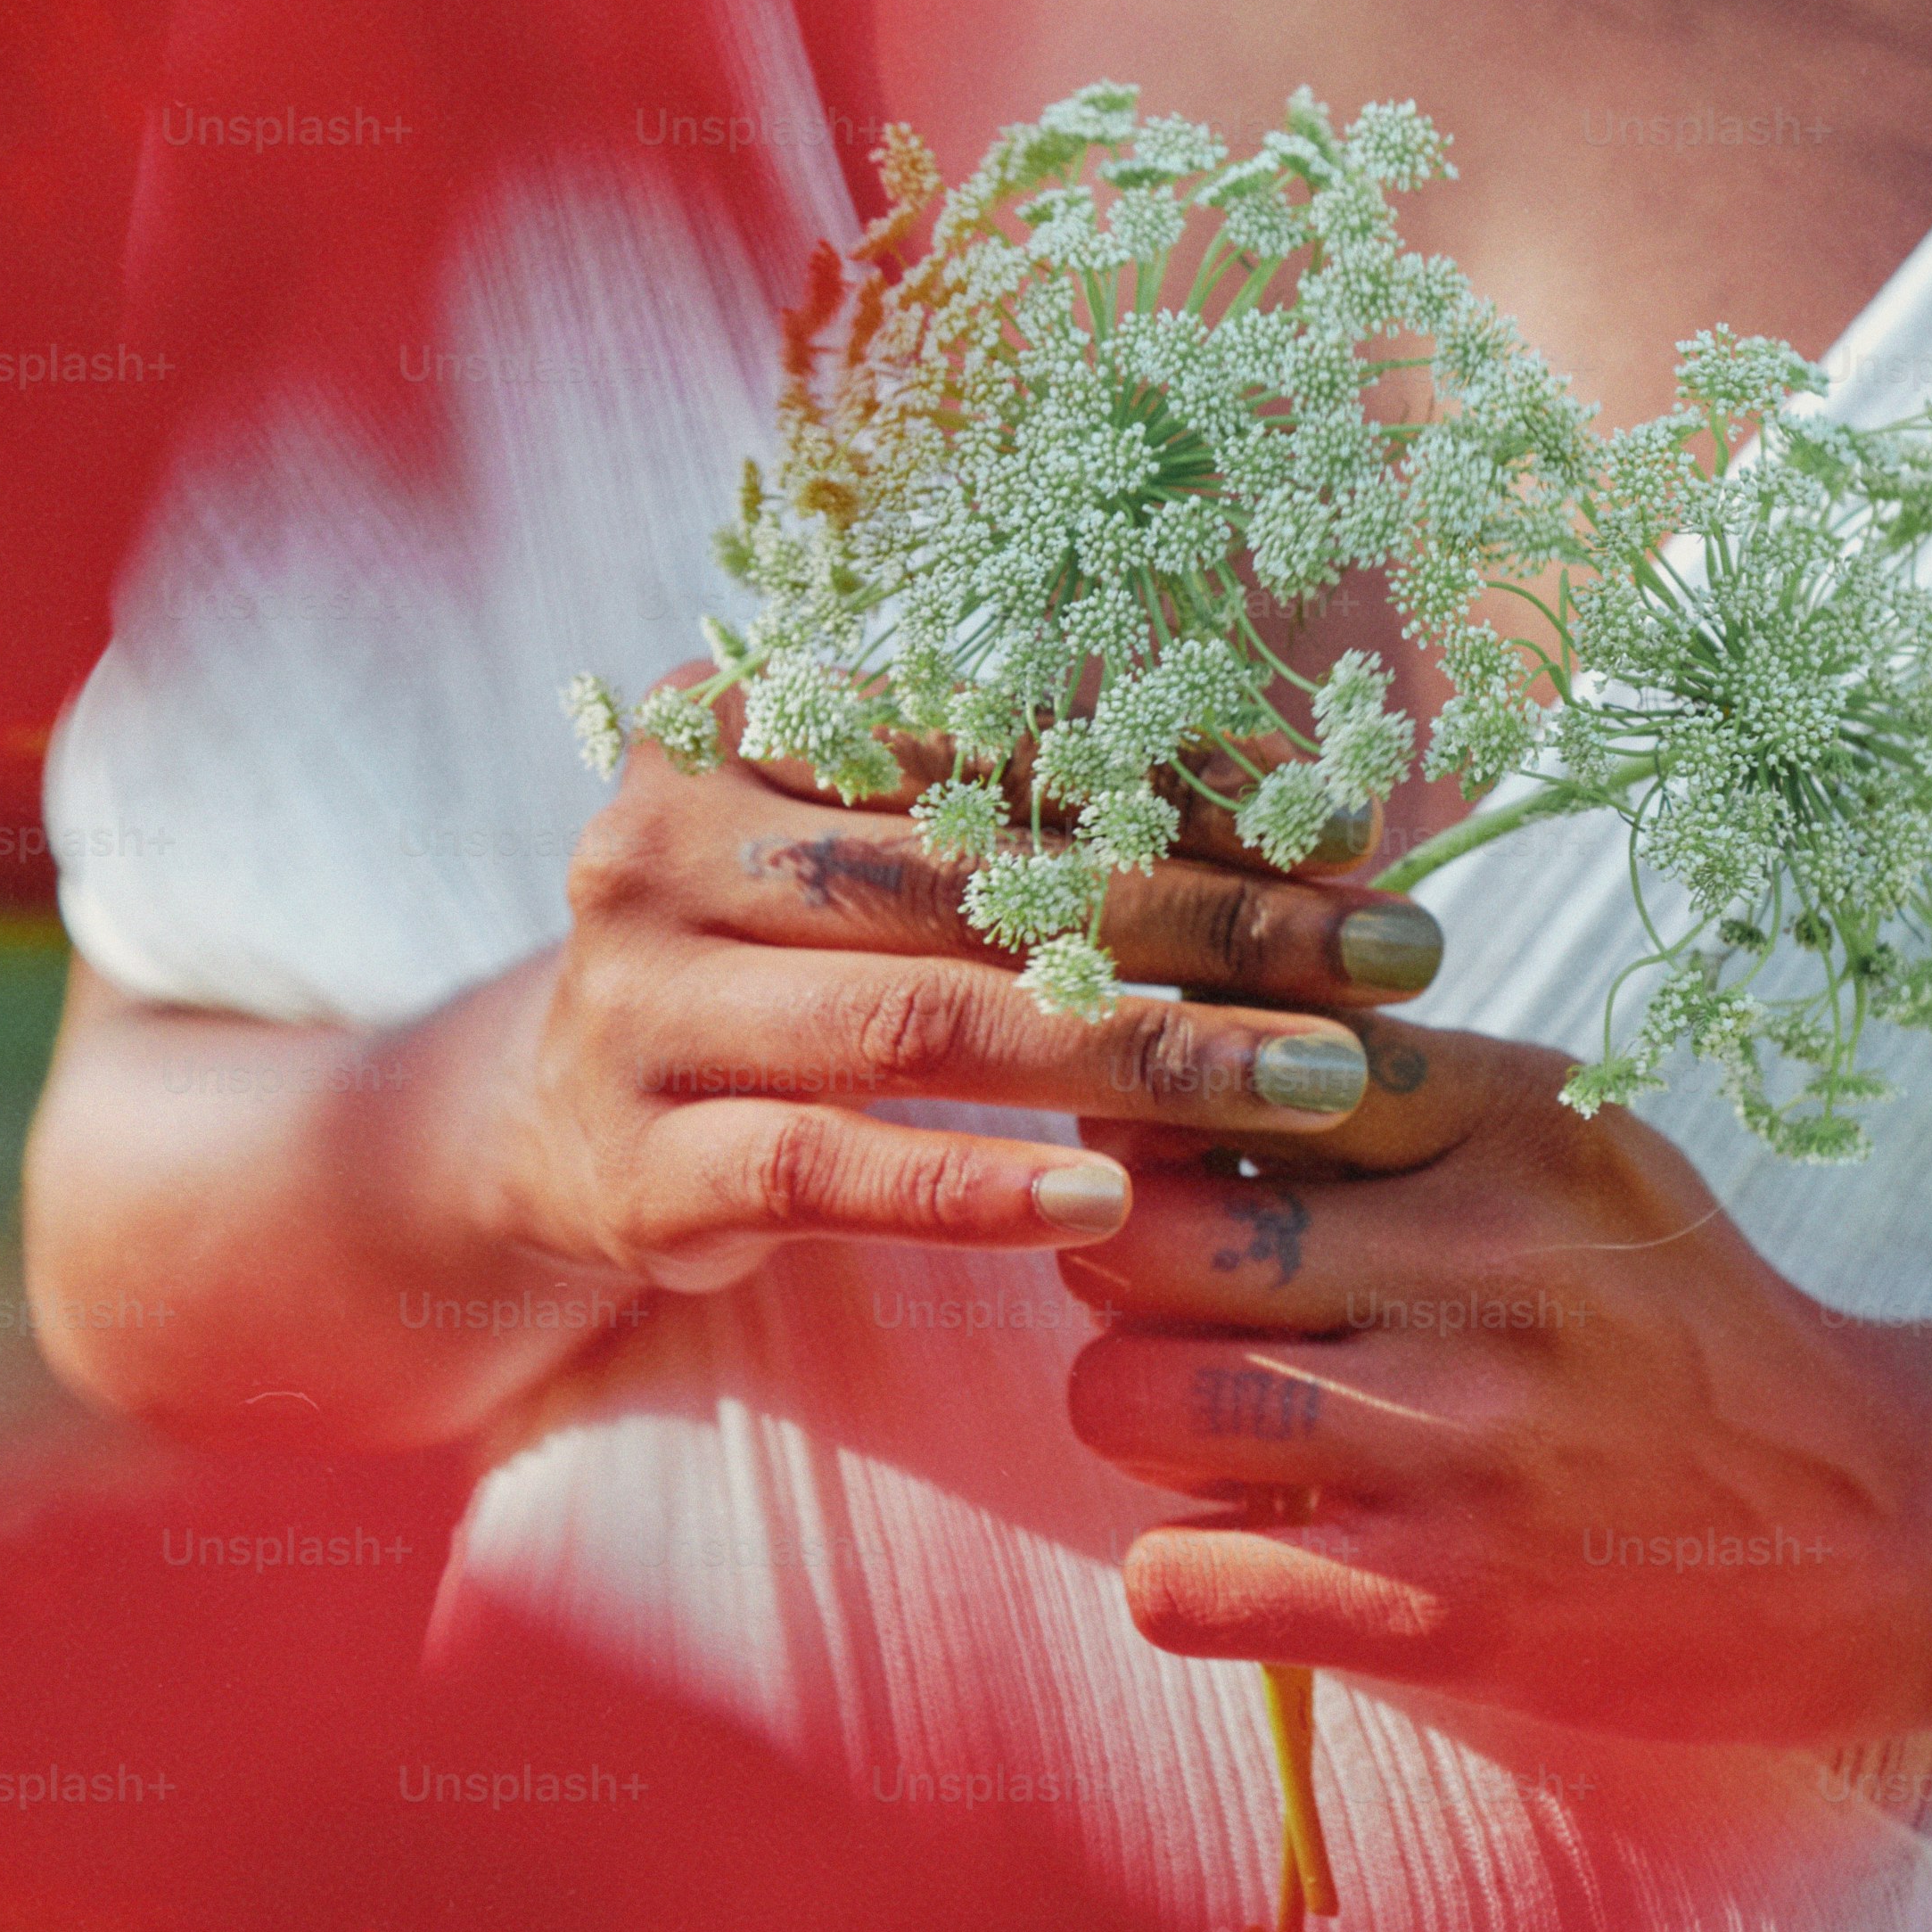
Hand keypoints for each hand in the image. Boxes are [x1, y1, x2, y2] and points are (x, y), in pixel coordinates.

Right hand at [490, 666, 1450, 1293]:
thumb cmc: (771, 969)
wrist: (545, 1127)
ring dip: (1138, 1060)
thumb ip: (1026, 830)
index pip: (993, 757)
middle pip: (979, 887)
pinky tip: (1106, 1204)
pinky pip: (828, 1169)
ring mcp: (638, 1007)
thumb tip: (1316, 826)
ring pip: (921, 1024)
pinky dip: (970, 1188)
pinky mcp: (639, 1162)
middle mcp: (662, 849)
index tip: (1360, 846)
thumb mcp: (866, 870)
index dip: (1184, 801)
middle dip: (1207, 929)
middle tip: (1387, 961)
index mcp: (728, 728)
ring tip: (1311, 1082)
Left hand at [1057, 1027, 1931, 1750]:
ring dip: (1140, 1429)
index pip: (1230, 1067)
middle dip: (1120, 1285)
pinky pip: (1179, 1584)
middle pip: (1138, 1235)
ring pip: (1127, 1402)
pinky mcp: (1451, 1608)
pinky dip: (1183, 1581)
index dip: (1168, 1132)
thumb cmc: (1680, 1331)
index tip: (1197, 1184)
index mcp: (1514, 1120)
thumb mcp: (1572, 1160)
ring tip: (1217, 1442)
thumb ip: (1382, 1110)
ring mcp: (1467, 1439)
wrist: (1889, 1528)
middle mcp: (1486, 1260)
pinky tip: (1258, 1563)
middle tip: (1181, 1322)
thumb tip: (1135, 1100)